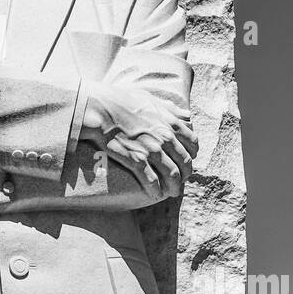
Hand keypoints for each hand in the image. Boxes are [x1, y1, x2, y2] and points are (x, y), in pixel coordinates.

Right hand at [79, 83, 198, 195]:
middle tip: (180, 181)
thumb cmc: (122, 100)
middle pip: (185, 162)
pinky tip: (155, 194)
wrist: (100, 108)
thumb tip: (185, 115)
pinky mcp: (136, 160)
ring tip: (172, 192)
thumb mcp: (151, 99)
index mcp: (171, 123)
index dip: (191, 155)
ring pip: (172, 175)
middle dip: (185, 175)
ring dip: (174, 187)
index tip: (186, 161)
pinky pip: (152, 181)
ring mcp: (151, 151)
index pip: (192, 144)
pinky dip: (156, 190)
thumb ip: (170, 109)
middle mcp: (166, 138)